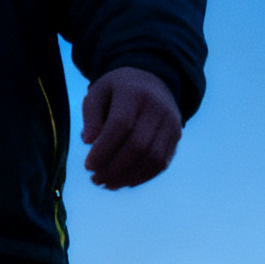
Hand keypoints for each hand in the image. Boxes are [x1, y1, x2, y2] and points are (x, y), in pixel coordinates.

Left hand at [80, 66, 182, 189]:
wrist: (152, 79)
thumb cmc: (117, 90)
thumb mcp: (98, 93)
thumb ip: (91, 115)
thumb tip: (87, 141)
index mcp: (134, 93)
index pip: (121, 126)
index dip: (104, 150)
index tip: (87, 166)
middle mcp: (157, 108)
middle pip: (138, 145)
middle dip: (114, 168)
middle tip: (94, 179)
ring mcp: (171, 122)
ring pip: (153, 158)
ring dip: (128, 176)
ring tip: (106, 184)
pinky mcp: (177, 135)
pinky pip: (162, 162)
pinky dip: (142, 177)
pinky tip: (124, 182)